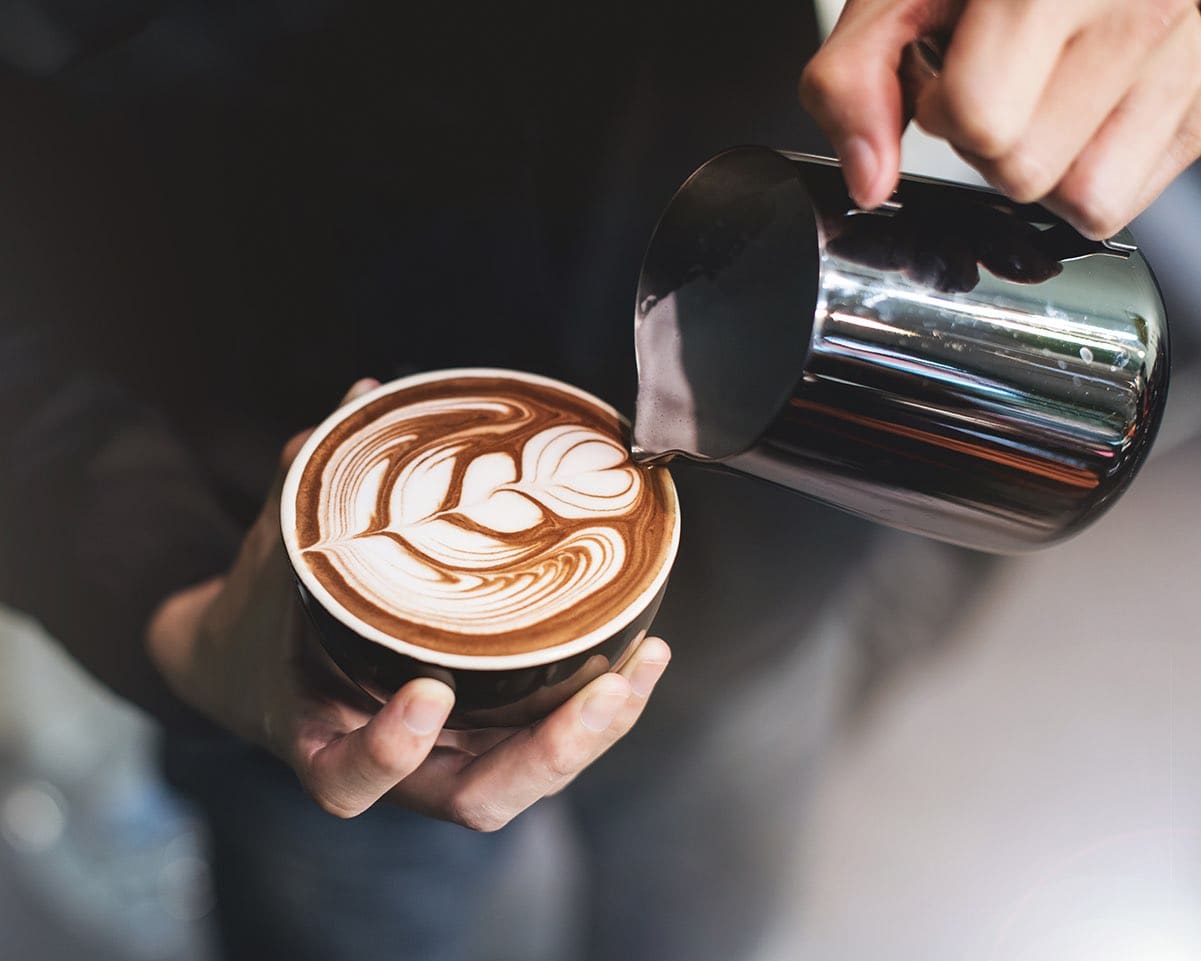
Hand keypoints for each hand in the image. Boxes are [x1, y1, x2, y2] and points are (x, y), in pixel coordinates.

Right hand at [146, 378, 671, 827]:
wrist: (254, 659)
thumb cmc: (262, 610)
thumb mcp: (274, 547)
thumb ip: (310, 478)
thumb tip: (368, 392)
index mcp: (319, 738)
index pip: (348, 781)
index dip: (388, 752)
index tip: (426, 691)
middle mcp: (393, 766)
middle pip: (475, 799)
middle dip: (547, 753)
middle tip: (601, 691)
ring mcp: (445, 756)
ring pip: (525, 779)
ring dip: (591, 735)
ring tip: (641, 666)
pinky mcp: (483, 735)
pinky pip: (544, 741)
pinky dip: (595, 711)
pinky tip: (642, 656)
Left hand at [801, 0, 1200, 237]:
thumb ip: (856, 78)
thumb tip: (867, 181)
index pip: (981, 119)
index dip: (944, 109)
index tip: (950, 71)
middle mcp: (1145, 5)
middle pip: (1026, 171)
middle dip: (990, 141)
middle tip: (1002, 76)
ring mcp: (1192, 54)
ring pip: (1085, 197)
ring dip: (1045, 164)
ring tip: (1045, 92)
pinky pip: (1129, 194)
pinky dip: (1095, 169)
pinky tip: (1085, 107)